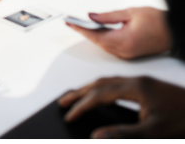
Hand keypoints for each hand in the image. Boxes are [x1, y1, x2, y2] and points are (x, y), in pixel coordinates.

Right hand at [59, 76, 184, 137]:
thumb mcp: (154, 132)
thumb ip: (123, 134)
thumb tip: (97, 136)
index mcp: (135, 88)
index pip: (99, 95)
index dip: (82, 105)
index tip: (69, 114)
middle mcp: (137, 81)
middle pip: (99, 83)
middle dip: (79, 92)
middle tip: (63, 101)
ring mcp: (143, 82)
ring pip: (108, 80)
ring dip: (90, 88)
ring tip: (77, 97)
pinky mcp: (149, 86)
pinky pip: (118, 82)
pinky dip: (103, 88)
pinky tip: (103, 95)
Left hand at [65, 7, 170, 58]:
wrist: (175, 30)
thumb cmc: (159, 21)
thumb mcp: (131, 12)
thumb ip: (108, 16)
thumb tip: (92, 16)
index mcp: (125, 41)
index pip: (95, 35)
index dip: (80, 29)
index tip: (69, 23)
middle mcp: (125, 51)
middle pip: (98, 42)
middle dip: (84, 32)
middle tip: (72, 22)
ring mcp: (129, 55)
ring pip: (104, 46)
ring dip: (93, 36)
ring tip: (81, 25)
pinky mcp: (132, 54)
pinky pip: (112, 48)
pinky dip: (103, 40)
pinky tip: (97, 31)